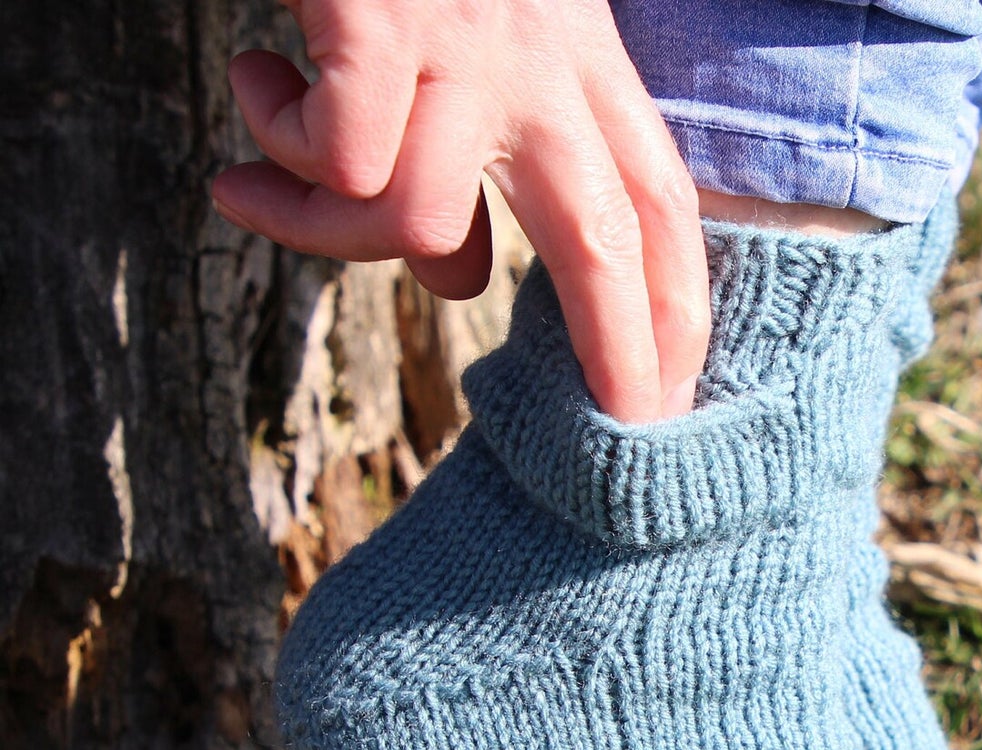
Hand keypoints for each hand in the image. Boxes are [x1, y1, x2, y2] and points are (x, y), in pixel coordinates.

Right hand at [212, 0, 709, 422]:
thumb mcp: (468, 44)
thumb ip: (479, 162)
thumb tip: (460, 285)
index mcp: (576, 61)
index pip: (659, 202)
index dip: (680, 308)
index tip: (678, 399)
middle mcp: (540, 56)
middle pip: (608, 237)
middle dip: (624, 351)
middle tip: (627, 431)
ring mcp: (463, 39)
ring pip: (418, 222)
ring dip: (322, 229)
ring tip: (254, 182)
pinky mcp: (380, 18)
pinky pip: (340, 164)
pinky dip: (278, 152)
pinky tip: (254, 83)